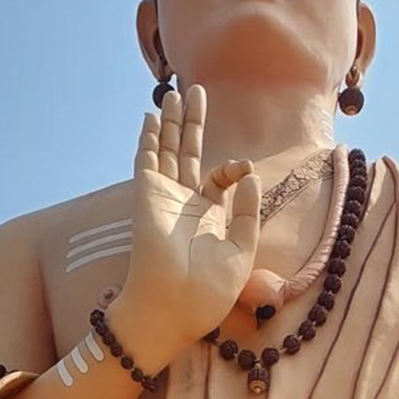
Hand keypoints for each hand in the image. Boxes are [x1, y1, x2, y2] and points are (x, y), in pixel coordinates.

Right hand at [111, 85, 260, 362]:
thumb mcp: (243, 249)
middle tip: (197, 92)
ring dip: (170, 122)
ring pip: (167, 150)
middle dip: (192, 123)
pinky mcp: (147, 196)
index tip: (243, 168)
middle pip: (188, 153)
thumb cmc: (209, 290)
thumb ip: (249, 212)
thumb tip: (252, 175)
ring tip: (176, 94)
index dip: (233, 168)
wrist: (176, 306)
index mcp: (209, 216)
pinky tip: (150, 117)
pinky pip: (147, 161)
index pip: (219, 178)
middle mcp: (185, 203)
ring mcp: (164, 197)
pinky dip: (148, 139)